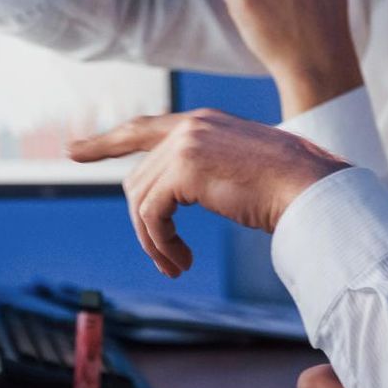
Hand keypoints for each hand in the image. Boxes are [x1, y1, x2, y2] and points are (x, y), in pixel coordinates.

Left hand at [67, 109, 347, 276]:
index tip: (74, 151)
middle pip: (138, 178)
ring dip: (155, 241)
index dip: (106, 141)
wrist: (313, 189)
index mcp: (205, 122)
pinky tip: (181, 260)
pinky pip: (151, 215)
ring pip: (140, 201)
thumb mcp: (247, 168)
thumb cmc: (293, 187)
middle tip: (165, 258)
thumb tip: (192, 192)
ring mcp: (185, 144)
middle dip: (143, 223)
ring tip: (177, 265)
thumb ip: (212, 171)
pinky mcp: (183, 169)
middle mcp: (190, 126)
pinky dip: (161, 244)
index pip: (143, 128)